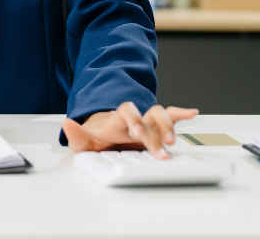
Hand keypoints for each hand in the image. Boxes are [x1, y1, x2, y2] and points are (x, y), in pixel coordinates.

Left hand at [62, 101, 198, 158]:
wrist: (105, 137)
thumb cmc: (96, 140)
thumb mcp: (83, 143)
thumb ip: (76, 136)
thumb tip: (67, 124)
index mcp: (117, 121)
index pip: (126, 111)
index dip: (133, 119)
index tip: (137, 132)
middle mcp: (135, 119)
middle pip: (148, 116)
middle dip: (155, 131)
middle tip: (160, 149)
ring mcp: (147, 123)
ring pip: (160, 115)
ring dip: (169, 126)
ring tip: (173, 141)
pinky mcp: (156, 129)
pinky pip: (171, 117)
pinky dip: (181, 114)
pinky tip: (192, 113)